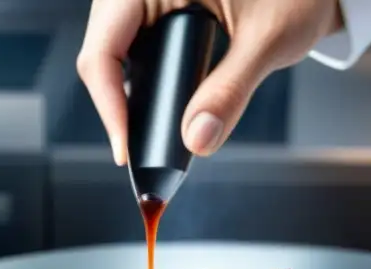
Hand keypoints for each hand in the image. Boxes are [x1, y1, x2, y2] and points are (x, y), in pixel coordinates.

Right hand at [77, 0, 342, 164]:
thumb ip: (230, 91)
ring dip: (129, 94)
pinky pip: (136, 45)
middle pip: (103, 50)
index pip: (104, 45)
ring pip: (115, 50)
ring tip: (148, 136)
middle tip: (137, 151)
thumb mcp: (267, 41)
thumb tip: (196, 140)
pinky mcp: (161, 7)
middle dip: (116, 104)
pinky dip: (146, 80)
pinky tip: (163, 109)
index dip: (109, 103)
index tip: (127, 148)